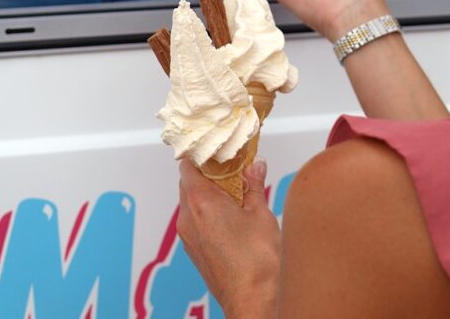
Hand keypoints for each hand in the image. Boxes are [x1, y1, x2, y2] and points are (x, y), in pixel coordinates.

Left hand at [177, 158, 279, 318]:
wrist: (253, 301)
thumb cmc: (257, 264)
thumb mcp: (261, 214)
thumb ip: (254, 186)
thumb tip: (255, 167)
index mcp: (200, 202)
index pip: (188, 166)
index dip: (201, 154)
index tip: (215, 147)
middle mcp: (188, 218)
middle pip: (188, 183)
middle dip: (208, 173)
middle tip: (231, 166)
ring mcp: (189, 237)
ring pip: (191, 203)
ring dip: (209, 194)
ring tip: (235, 191)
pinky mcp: (195, 251)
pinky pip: (195, 222)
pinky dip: (208, 212)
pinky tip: (231, 215)